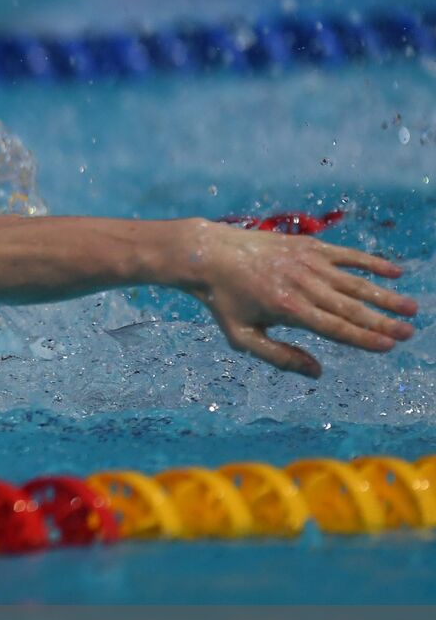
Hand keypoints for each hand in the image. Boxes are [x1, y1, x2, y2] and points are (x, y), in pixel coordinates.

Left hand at [179, 218, 417, 377]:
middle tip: (409, 332)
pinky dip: (372, 262)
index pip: (335, 328)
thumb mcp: (242, 337)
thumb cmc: (224, 301)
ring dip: (385, 295)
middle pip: (351, 307)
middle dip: (383, 321)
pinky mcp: (309, 246)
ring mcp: (308, 263)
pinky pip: (347, 255)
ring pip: (355, 282)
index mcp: (288, 310)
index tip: (388, 346)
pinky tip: (395, 271)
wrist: (209, 254)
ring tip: (411, 308)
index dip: (363, 338)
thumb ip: (278, 356)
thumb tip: (317, 373)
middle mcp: (303, 285)